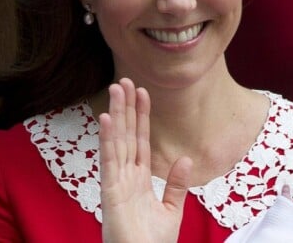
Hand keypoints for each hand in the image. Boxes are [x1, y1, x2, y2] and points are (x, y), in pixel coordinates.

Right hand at [99, 78, 192, 242]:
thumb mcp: (171, 212)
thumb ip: (176, 185)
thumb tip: (185, 158)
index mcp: (139, 178)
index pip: (140, 140)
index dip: (141, 116)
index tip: (141, 92)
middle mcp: (125, 174)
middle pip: (126, 133)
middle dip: (126, 107)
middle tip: (124, 80)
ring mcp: (116, 180)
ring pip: (117, 139)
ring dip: (116, 113)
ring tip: (116, 89)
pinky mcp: (110, 190)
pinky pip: (109, 159)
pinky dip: (107, 138)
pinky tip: (107, 118)